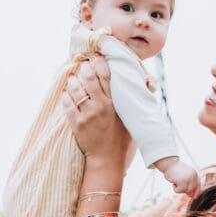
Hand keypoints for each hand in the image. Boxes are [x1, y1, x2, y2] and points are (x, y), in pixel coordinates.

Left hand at [61, 56, 134, 171]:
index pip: (108, 76)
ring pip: (77, 90)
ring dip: (73, 80)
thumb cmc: (124, 140)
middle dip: (85, 67)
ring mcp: (88, 115)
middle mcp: (102, 107)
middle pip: (90, 79)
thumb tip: (149, 82)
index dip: (101, 63)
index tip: (98, 55)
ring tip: (73, 76)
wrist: (108, 161)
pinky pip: (67, 105)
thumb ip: (140, 100)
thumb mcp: (135, 118)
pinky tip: (66, 92)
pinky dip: (66, 96)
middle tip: (83, 62)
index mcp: (116, 103)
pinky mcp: (77, 124)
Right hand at [164, 162, 200, 197]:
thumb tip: (191, 195)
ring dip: (179, 189)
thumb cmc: (174, 169)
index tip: (194, 197)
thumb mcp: (184, 175)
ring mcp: (188, 178)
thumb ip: (188, 183)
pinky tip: (173, 182)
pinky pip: (179, 191)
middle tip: (178, 186)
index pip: (198, 185)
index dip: (196, 192)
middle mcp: (193, 175)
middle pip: (191, 189)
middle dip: (185, 190)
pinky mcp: (182, 181)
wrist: (168, 163)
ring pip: (186, 191)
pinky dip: (175, 189)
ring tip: (175, 182)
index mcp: (194, 173)